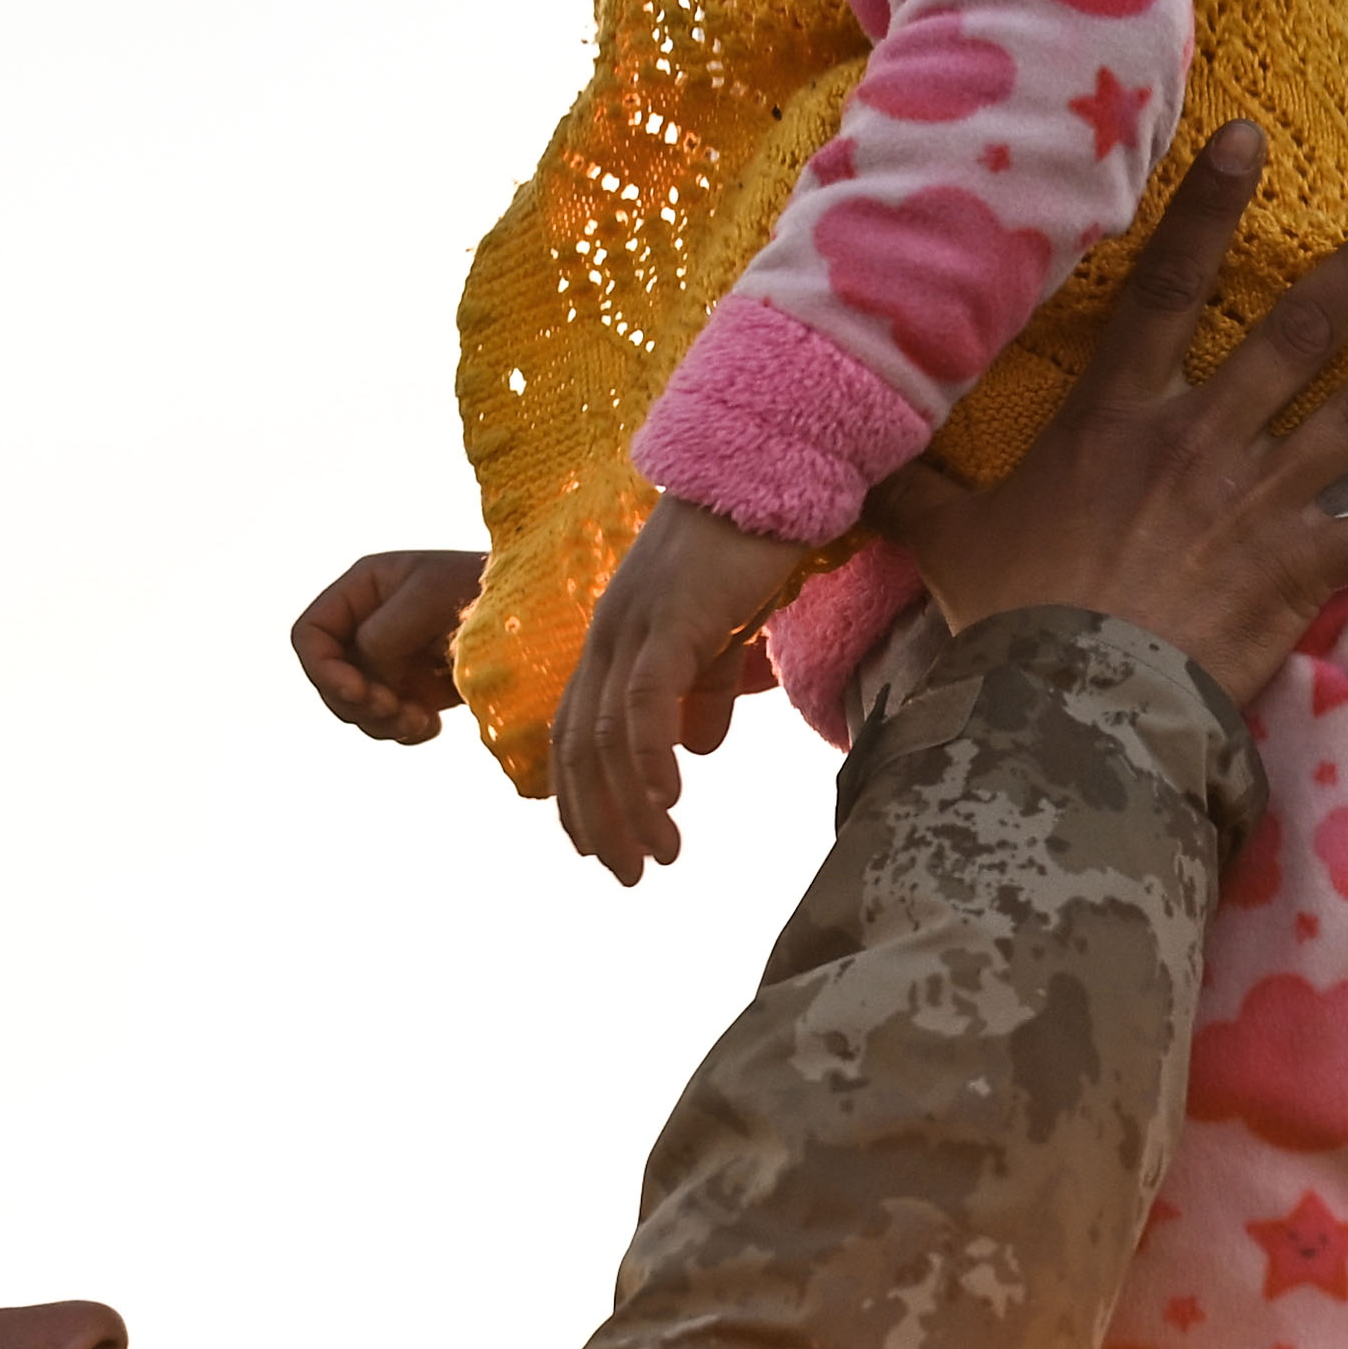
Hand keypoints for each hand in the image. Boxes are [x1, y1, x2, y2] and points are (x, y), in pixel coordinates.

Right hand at [291, 544, 483, 743]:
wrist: (541, 615)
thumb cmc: (488, 589)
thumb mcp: (430, 597)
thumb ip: (384, 631)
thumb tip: (365, 671)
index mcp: (363, 589)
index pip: (310, 635)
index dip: (322, 669)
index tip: (360, 692)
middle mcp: (369, 624)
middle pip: (328, 680)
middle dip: (356, 703)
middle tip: (395, 711)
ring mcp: (392, 660)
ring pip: (357, 708)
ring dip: (381, 723)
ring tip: (420, 722)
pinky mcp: (417, 689)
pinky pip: (389, 723)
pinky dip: (404, 732)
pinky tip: (432, 726)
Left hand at [550, 493, 825, 885]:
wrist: (771, 472)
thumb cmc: (749, 547)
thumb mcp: (722, 631)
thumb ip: (704, 686)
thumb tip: (700, 749)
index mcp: (614, 638)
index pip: (576, 731)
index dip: (580, 797)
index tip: (600, 851)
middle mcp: (608, 634)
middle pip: (579, 745)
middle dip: (598, 820)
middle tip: (628, 877)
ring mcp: (633, 625)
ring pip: (609, 735)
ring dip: (632, 806)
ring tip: (662, 857)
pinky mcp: (669, 618)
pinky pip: (645, 701)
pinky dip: (649, 758)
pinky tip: (667, 801)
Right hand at [858, 128, 1347, 700]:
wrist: (1065, 705)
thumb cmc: (1004, 621)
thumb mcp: (945, 543)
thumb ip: (908, 494)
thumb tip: (836, 470)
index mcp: (1117, 417)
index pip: (1165, 286)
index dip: (1210, 207)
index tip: (1253, 136)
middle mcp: (1202, 440)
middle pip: (1297, 329)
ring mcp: (1260, 502)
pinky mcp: (1300, 574)